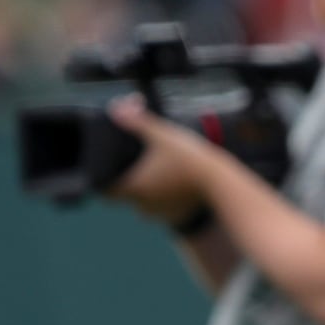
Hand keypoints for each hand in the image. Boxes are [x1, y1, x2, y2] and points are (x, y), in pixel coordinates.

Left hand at [106, 94, 213, 223]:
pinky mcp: (177, 217)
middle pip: (127, 196)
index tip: (111, 170)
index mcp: (133, 187)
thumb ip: (137, 122)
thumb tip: (115, 108)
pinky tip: (177, 186)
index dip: (104, 181)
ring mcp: (160, 213)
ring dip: (149, 193)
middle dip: (131, 182)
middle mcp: (143, 205)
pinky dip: (166, 200)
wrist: (219, 180)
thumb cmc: (188, 157)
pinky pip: (164, 210)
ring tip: (161, 174)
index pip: (106, 192)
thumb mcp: (161, 134)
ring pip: (145, 204)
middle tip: (141, 165)